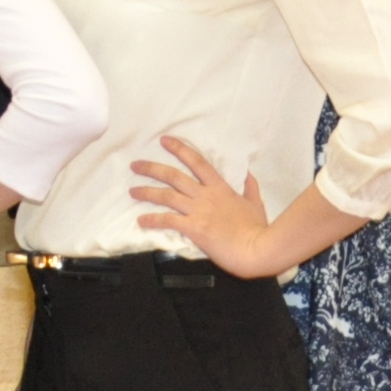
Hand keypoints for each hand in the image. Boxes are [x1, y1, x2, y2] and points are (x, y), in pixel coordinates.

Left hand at [127, 133, 281, 278]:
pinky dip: (152, 220)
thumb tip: (248, 173)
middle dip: (152, 168)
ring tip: (132, 191)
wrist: (257, 249)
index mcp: (220, 187)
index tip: (165, 140)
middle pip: (174, 176)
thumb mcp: (256, 202)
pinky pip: (168, 221)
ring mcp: (198, 211)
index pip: (197, 162)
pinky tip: (141, 221)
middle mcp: (206, 195)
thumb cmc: (257, 228)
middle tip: (135, 165)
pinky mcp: (194, 228)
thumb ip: (249, 186)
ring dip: (146, 192)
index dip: (180, 149)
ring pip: (167, 196)